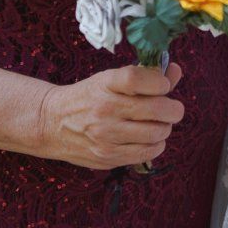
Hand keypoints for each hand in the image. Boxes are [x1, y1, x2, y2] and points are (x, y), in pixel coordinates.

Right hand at [37, 62, 184, 169]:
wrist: (51, 122)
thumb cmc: (89, 97)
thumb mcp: (111, 79)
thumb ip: (146, 76)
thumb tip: (176, 71)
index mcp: (106, 83)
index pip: (139, 78)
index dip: (160, 81)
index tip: (163, 85)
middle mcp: (105, 108)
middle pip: (157, 109)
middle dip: (173, 109)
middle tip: (171, 109)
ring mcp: (105, 135)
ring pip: (157, 133)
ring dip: (165, 128)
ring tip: (157, 124)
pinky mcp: (107, 156)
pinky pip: (148, 152)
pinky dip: (156, 145)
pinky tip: (148, 138)